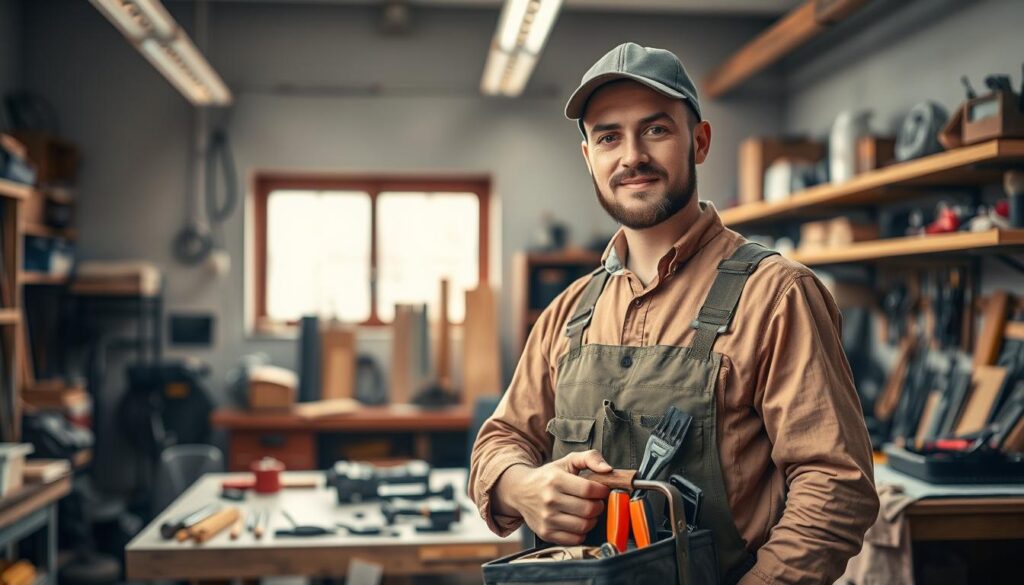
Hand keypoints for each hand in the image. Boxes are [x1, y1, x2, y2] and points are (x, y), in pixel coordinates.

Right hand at [494, 450, 611, 543]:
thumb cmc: (547, 476)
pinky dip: (582, 532)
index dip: (602, 491)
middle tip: (595, 501)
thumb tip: (608, 469)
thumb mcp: (567, 461)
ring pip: (584, 526)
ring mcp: (547, 518)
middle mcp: (549, 500)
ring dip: (592, 520)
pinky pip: (575, 539)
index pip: (589, 489)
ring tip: (587, 512)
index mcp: (555, 480)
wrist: (519, 491)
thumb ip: (590, 458)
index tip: (601, 490)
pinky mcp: (545, 533)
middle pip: (589, 509)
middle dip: (598, 506)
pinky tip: (577, 521)